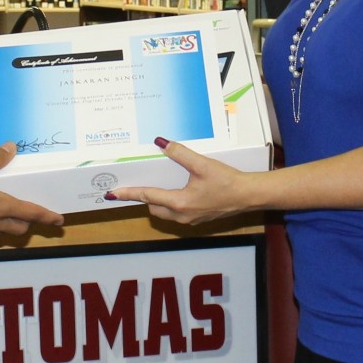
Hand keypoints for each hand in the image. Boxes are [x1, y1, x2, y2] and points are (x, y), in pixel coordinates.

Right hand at [0, 142, 63, 239]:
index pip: (32, 213)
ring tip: (6, 212)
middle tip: (30, 214)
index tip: (59, 220)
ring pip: (3, 231)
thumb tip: (11, 148)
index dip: (47, 216)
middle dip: (28, 222)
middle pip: (20, 227)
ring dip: (10, 224)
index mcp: (2, 207)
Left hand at [106, 138, 252, 225]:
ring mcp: (191, 220)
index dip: (129, 193)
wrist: (249, 195)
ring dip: (157, 202)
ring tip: (153, 187)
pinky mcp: (199, 218)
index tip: (112, 193)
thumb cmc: (228, 181)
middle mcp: (182, 215)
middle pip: (154, 207)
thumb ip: (180, 153)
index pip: (147, 196)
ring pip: (165, 212)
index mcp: (179, 203)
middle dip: (143, 198)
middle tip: (133, 186)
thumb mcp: (202, 164)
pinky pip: (177, 213)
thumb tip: (160, 142)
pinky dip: (170, 204)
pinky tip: (176, 191)